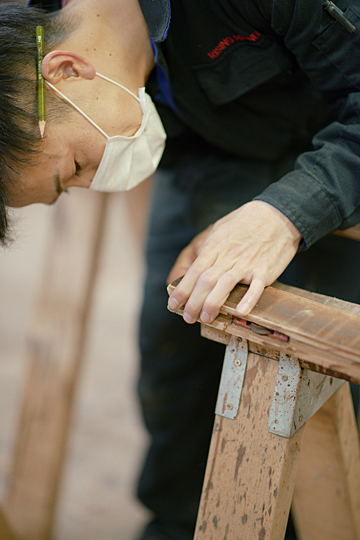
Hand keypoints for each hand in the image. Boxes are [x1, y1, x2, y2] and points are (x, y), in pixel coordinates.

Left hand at [167, 201, 300, 323]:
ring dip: (212, 303)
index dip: (182, 290)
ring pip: (224, 284)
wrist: (278, 215)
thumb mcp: (220, 229)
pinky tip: (241, 312)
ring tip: (206, 318)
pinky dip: (248, 299)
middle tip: (188, 317)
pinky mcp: (265, 269)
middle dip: (193, 302)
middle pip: (205, 281)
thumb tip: (192, 266)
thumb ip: (207, 248)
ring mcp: (247, 263)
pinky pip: (256, 287)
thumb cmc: (247, 222)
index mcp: (216, 246)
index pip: (194, 271)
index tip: (173, 304)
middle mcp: (228, 256)